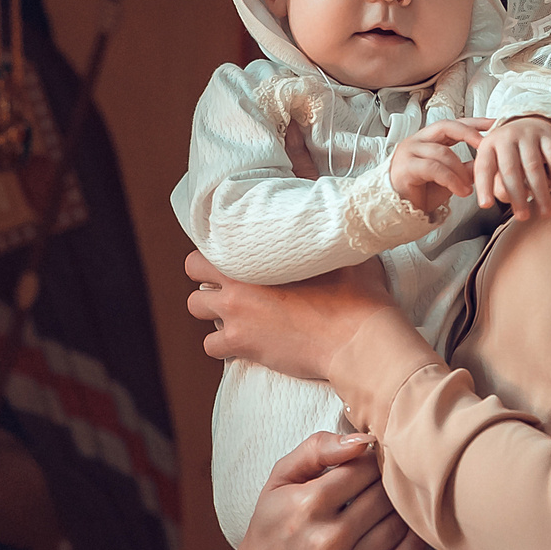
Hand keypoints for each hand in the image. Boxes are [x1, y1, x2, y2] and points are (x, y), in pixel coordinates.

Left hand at [185, 250, 402, 383]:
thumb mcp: (342, 251)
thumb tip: (333, 204)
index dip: (219, 247)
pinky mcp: (242, 345)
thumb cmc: (357, 294)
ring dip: (212, 308)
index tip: (231, 254)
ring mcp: (235, 316)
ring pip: (196, 307)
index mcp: (256, 255)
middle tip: (229, 281)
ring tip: (236, 310)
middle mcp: (237, 284)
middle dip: (206, 274)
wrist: (357, 340)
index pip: (213, 239)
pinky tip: (244, 339)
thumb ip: (326, 231)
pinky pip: (211, 345)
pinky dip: (223, 343)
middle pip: (193, 271)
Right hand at [228, 432, 424, 549]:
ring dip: (403, 514)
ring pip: (396, 529)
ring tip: (396, 508)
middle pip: (383, 498)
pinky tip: (411, 533)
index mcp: (307, 504)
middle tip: (388, 486)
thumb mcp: (279, 479)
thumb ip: (317, 449)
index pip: (365, 469)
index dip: (373, 463)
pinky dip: (413, 546)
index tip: (373, 465)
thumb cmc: (272, 526)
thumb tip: (364, 439)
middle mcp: (326, 540)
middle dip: (388, 487)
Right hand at [388, 118, 493, 217]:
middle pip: (446, 127)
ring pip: (443, 152)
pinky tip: (461, 191)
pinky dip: (452, 180)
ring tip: (470, 187)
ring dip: (461, 170)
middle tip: (486, 145)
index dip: (474, 123)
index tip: (495, 123)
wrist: (401, 213)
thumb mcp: (450, 178)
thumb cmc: (422, 194)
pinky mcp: (405, 167)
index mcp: (428, 140)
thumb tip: (488, 161)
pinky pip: (434, 168)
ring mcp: (409, 152)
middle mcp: (417, 141)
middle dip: (469, 134)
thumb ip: (465, 168)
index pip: (453, 124)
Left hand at [474, 115, 550, 219]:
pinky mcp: (548, 134)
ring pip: (533, 167)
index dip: (484, 187)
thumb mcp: (494, 162)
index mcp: (488, 145)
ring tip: (544, 211)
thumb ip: (493, 182)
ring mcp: (528, 134)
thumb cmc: (508, 152)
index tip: (485, 205)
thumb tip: (501, 201)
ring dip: (540, 192)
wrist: (529, 122)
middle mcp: (506, 137)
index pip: (484, 168)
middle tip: (522, 217)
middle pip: (510, 170)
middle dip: (516, 197)